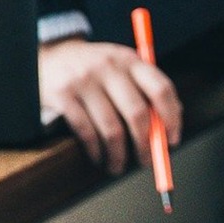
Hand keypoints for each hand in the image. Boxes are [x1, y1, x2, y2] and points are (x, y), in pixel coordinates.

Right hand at [39, 37, 182, 174]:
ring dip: (118, 156)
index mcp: (130, 60)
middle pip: (137, 114)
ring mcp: (85, 80)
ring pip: (112, 129)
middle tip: (146, 161)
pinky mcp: (63, 94)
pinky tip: (98, 157)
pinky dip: (96, 151)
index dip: (172, 118)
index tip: (172, 140)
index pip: (161, 89)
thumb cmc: (94, 69)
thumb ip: (146, 88)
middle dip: (145, 145)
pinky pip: (86, 132)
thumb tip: (172, 120)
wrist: (51, 56)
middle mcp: (109, 67)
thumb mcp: (122, 67)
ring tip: (118, 166)